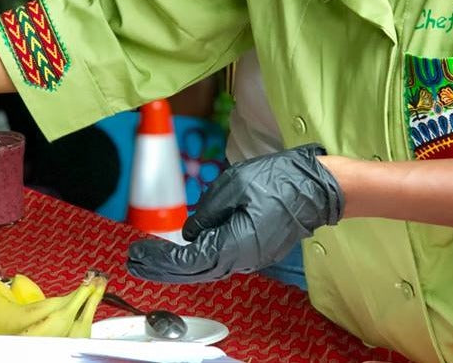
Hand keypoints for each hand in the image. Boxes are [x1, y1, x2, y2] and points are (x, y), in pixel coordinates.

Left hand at [127, 144, 343, 282]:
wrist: (317, 187)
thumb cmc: (278, 180)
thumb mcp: (235, 184)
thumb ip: (207, 210)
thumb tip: (190, 231)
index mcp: (234, 244)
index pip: (188, 261)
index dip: (160, 260)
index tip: (137, 254)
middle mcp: (241, 259)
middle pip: (195, 271)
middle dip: (163, 267)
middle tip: (136, 260)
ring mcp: (251, 258)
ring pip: (208, 267)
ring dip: (179, 264)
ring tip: (153, 256)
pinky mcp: (256, 250)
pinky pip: (220, 258)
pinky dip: (198, 257)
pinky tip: (186, 248)